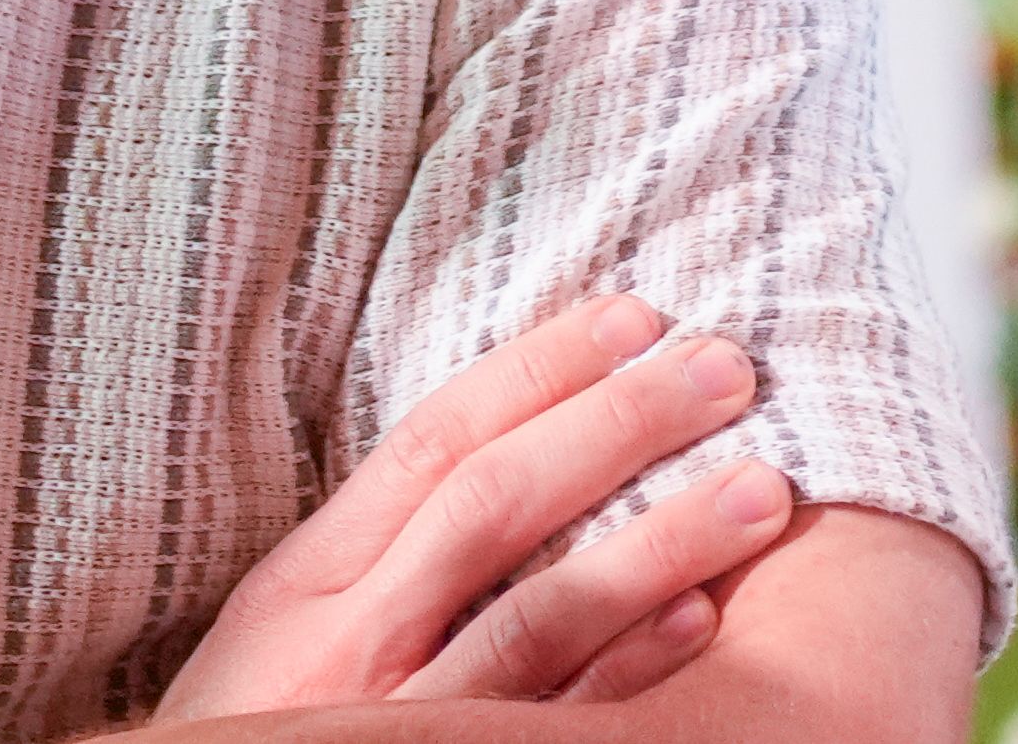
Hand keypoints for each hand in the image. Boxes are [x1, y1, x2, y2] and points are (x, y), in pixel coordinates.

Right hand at [154, 293, 793, 719]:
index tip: (637, 315)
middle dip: (618, 426)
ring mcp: (398, 721)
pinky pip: (548, 726)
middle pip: (496, 504)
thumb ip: (381, 541)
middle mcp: (352, 641)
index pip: (437, 439)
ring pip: (538, 616)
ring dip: (658, 546)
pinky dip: (626, 673)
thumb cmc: (257, 726)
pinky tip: (703, 623)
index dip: (541, 369)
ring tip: (760, 489)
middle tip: (727, 367)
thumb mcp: (284, 623)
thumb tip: (514, 432)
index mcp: (307, 579)